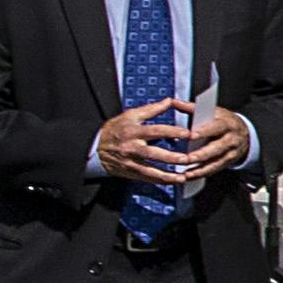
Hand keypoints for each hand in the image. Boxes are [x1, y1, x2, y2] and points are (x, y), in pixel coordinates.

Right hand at [96, 97, 245, 188]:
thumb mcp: (130, 115)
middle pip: (152, 153)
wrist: (94, 146)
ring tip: (182, 176)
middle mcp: (131, 147)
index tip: (188, 133)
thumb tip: (170, 101)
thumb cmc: (115, 129)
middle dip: (170, 157)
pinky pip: (146, 178)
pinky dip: (160, 181)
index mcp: (133, 131)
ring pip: (149, 170)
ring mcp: (130, 161)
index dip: (172, 132)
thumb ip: (152, 109)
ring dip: (167, 175)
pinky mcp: (129, 171)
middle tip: (187, 158)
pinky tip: (173, 181)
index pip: (155, 131)